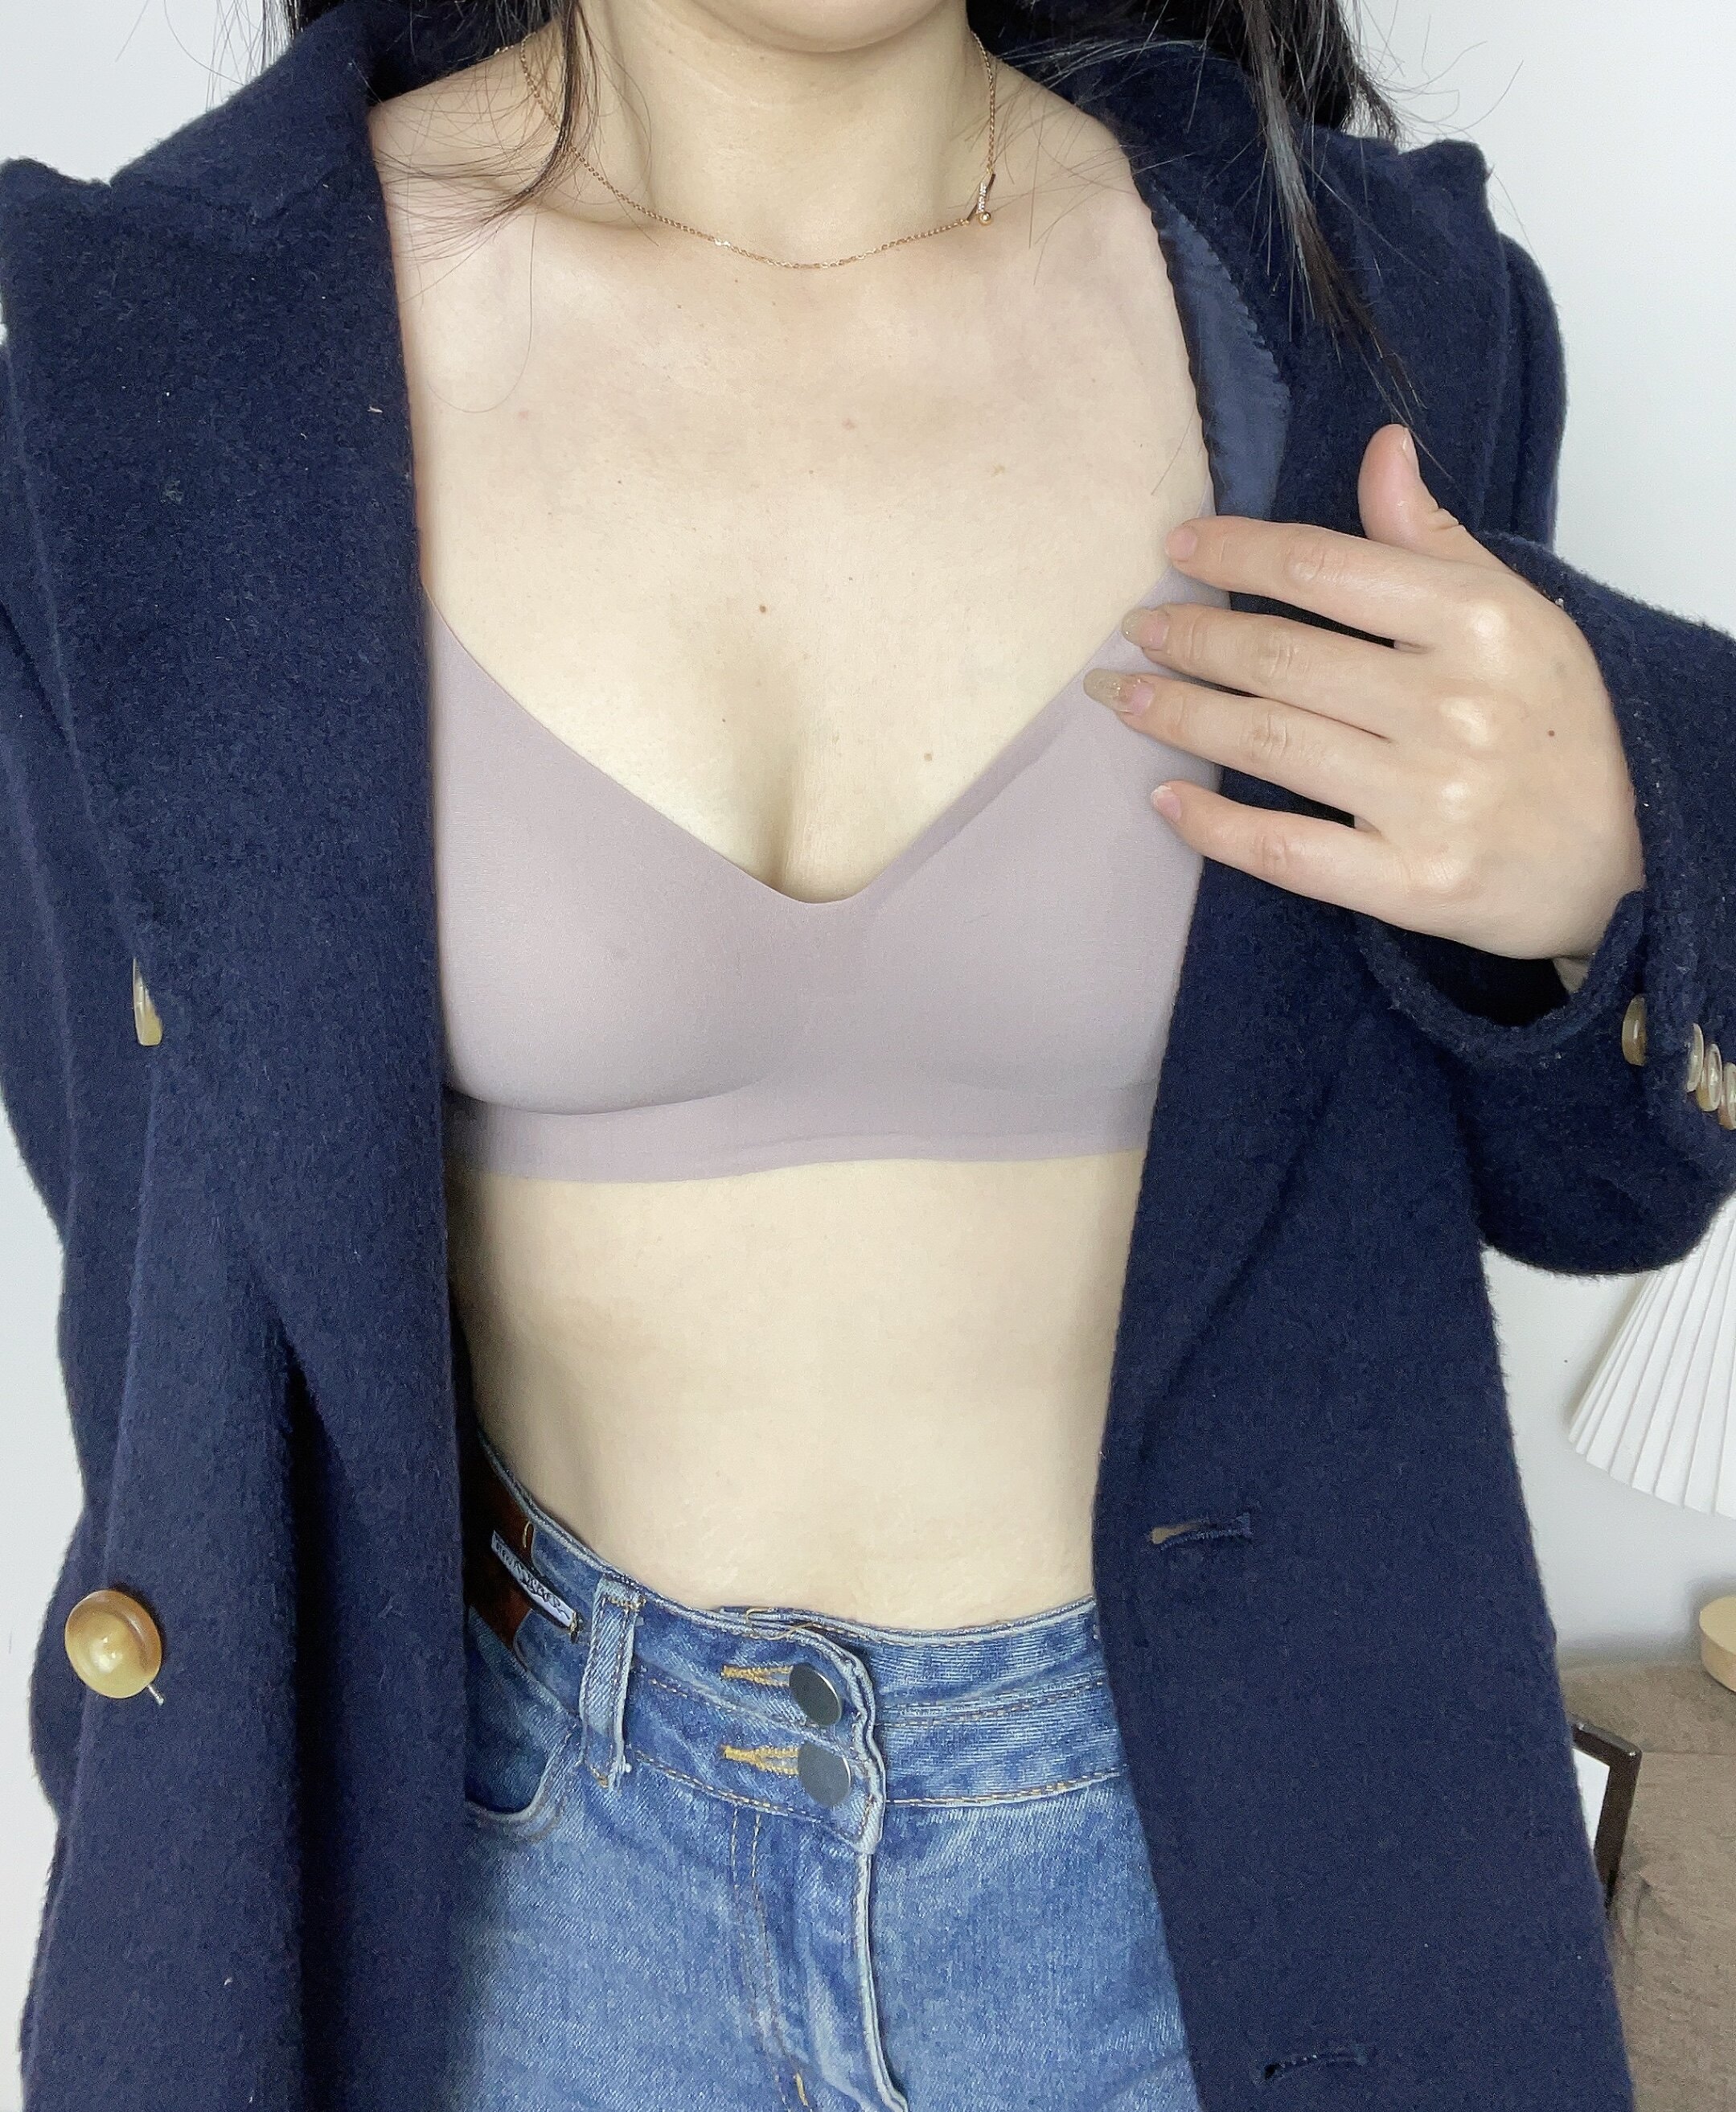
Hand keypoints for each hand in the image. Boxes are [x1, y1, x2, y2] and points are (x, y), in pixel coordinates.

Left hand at [1083, 424, 1644, 965]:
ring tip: (1123, 697)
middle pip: (1278, 656)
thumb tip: (1380, 450)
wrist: (1627, 859)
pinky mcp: (1411, 883)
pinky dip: (1212, 826)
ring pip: (1266, 743)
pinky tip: (1164, 797)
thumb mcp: (1513, 614)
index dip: (1235, 553)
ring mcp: (1428, 799)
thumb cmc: (1557, 727)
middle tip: (1135, 630)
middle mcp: (1450, 706)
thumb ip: (1432, 540)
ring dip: (1177, 716)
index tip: (1178, 549)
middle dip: (1188, 638)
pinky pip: (1285, 851)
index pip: (1323, 566)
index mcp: (1478, 622)